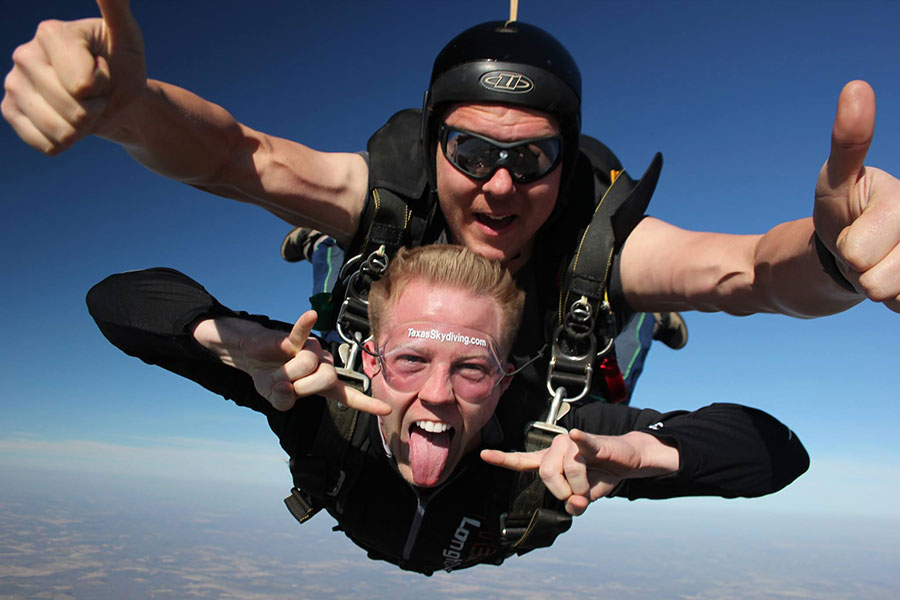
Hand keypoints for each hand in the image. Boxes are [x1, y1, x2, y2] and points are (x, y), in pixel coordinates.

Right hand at [2, 0, 145, 154]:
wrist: (111, 98)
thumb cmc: (121, 65)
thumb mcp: (127, 38)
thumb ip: (115, 7)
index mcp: (50, 32)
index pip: (85, 84)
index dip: (104, 85)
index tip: (103, 69)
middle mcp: (23, 54)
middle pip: (74, 109)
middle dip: (95, 108)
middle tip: (95, 93)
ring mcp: (13, 83)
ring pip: (62, 131)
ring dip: (83, 127)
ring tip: (83, 106)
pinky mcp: (10, 111)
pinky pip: (48, 144)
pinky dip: (68, 141)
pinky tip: (67, 121)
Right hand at [193, 310, 389, 415]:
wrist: (249, 357)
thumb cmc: (269, 377)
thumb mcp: (274, 398)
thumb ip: (283, 401)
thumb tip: (287, 390)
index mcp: (321, 385)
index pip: (348, 396)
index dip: (366, 404)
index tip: (386, 410)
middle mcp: (321, 365)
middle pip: (326, 380)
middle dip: (303, 387)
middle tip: (288, 385)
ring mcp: (310, 350)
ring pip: (309, 364)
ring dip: (288, 372)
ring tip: (279, 370)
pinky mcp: (294, 338)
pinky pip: (302, 332)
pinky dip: (305, 325)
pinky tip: (310, 316)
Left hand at [481, 429, 676, 515]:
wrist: (627, 461)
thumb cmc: (601, 474)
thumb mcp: (585, 496)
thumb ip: (574, 503)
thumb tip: (574, 506)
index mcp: (551, 460)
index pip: (523, 460)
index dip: (503, 459)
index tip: (483, 454)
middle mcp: (557, 448)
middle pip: (545, 473)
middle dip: (562, 492)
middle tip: (578, 496)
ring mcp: (573, 443)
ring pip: (567, 470)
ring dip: (581, 486)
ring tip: (591, 485)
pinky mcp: (592, 442)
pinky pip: (582, 443)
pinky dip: (580, 442)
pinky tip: (576, 436)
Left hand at [813, 80, 899, 311]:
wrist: (855, 253)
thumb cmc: (844, 211)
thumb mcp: (837, 179)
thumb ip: (849, 142)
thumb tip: (856, 87)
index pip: (862, 248)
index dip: (853, 245)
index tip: (856, 228)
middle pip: (878, 279)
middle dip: (860, 268)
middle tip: (863, 250)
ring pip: (893, 293)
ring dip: (876, 286)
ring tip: (879, 263)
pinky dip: (892, 300)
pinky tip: (895, 281)